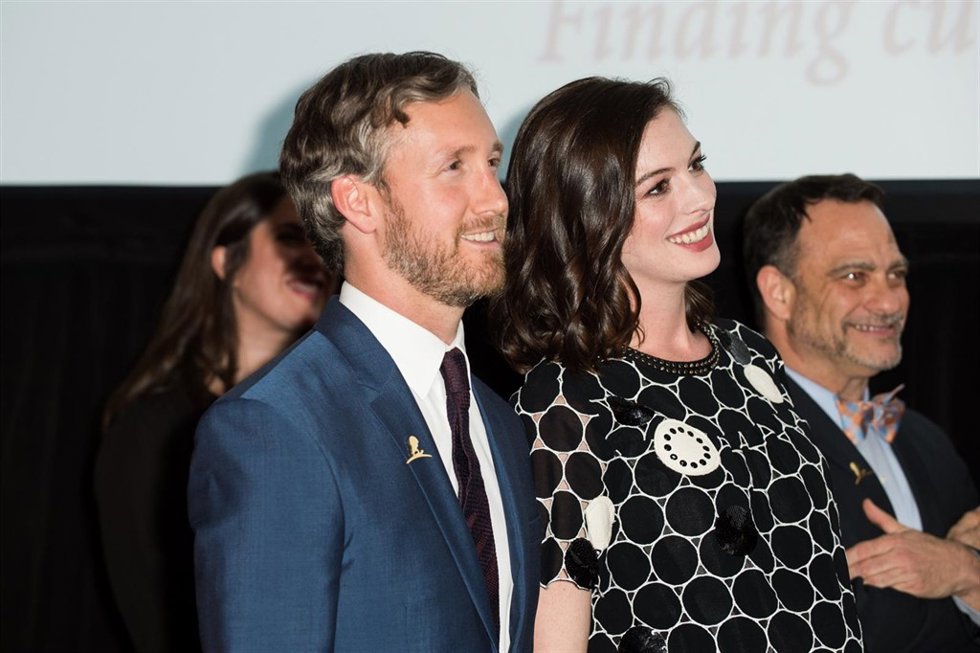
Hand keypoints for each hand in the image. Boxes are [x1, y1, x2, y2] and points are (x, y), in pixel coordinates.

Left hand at [846, 499, 979, 601]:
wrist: (958, 565)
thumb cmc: (928, 547)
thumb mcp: (904, 530)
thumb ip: (882, 518)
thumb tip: (866, 503)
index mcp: (895, 542)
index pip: (863, 550)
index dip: (847, 557)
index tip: (835, 561)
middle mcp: (900, 557)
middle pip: (866, 567)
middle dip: (850, 572)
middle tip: (838, 574)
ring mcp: (907, 574)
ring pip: (876, 579)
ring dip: (863, 581)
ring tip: (850, 580)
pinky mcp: (914, 588)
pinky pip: (891, 588)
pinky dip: (880, 587)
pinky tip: (872, 585)